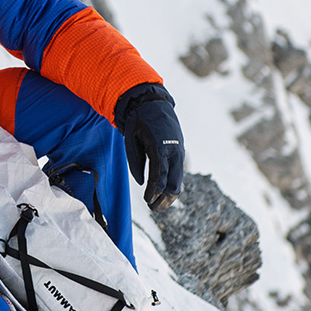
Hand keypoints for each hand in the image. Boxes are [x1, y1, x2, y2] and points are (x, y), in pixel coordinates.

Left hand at [114, 83, 184, 210]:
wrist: (153, 103)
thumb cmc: (138, 120)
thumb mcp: (130, 138)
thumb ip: (135, 161)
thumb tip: (142, 182)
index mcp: (160, 146)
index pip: (160, 177)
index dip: (154, 192)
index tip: (147, 201)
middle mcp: (174, 151)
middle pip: (174, 184)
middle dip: (164, 199)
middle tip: (152, 207)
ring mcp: (179, 152)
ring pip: (179, 181)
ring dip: (169, 196)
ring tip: (157, 204)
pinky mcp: (180, 152)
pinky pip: (178, 174)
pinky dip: (171, 185)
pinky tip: (162, 192)